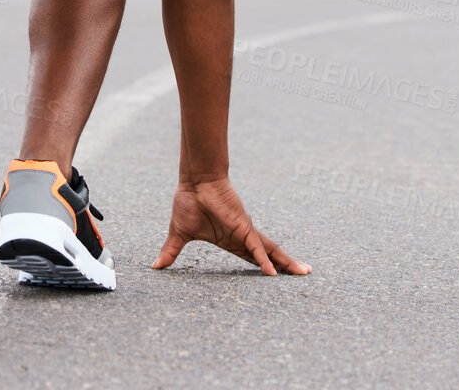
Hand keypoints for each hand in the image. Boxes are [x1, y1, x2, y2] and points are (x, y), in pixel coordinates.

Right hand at [151, 176, 309, 275]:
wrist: (193, 182)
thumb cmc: (189, 203)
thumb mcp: (179, 235)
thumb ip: (171, 252)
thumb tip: (155, 266)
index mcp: (230, 241)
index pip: (252, 257)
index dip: (264, 267)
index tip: (276, 277)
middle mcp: (243, 237)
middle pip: (268, 255)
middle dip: (286, 265)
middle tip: (304, 274)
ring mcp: (245, 232)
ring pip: (270, 251)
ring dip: (285, 263)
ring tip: (303, 272)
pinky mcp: (243, 227)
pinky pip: (255, 248)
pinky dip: (264, 260)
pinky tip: (272, 272)